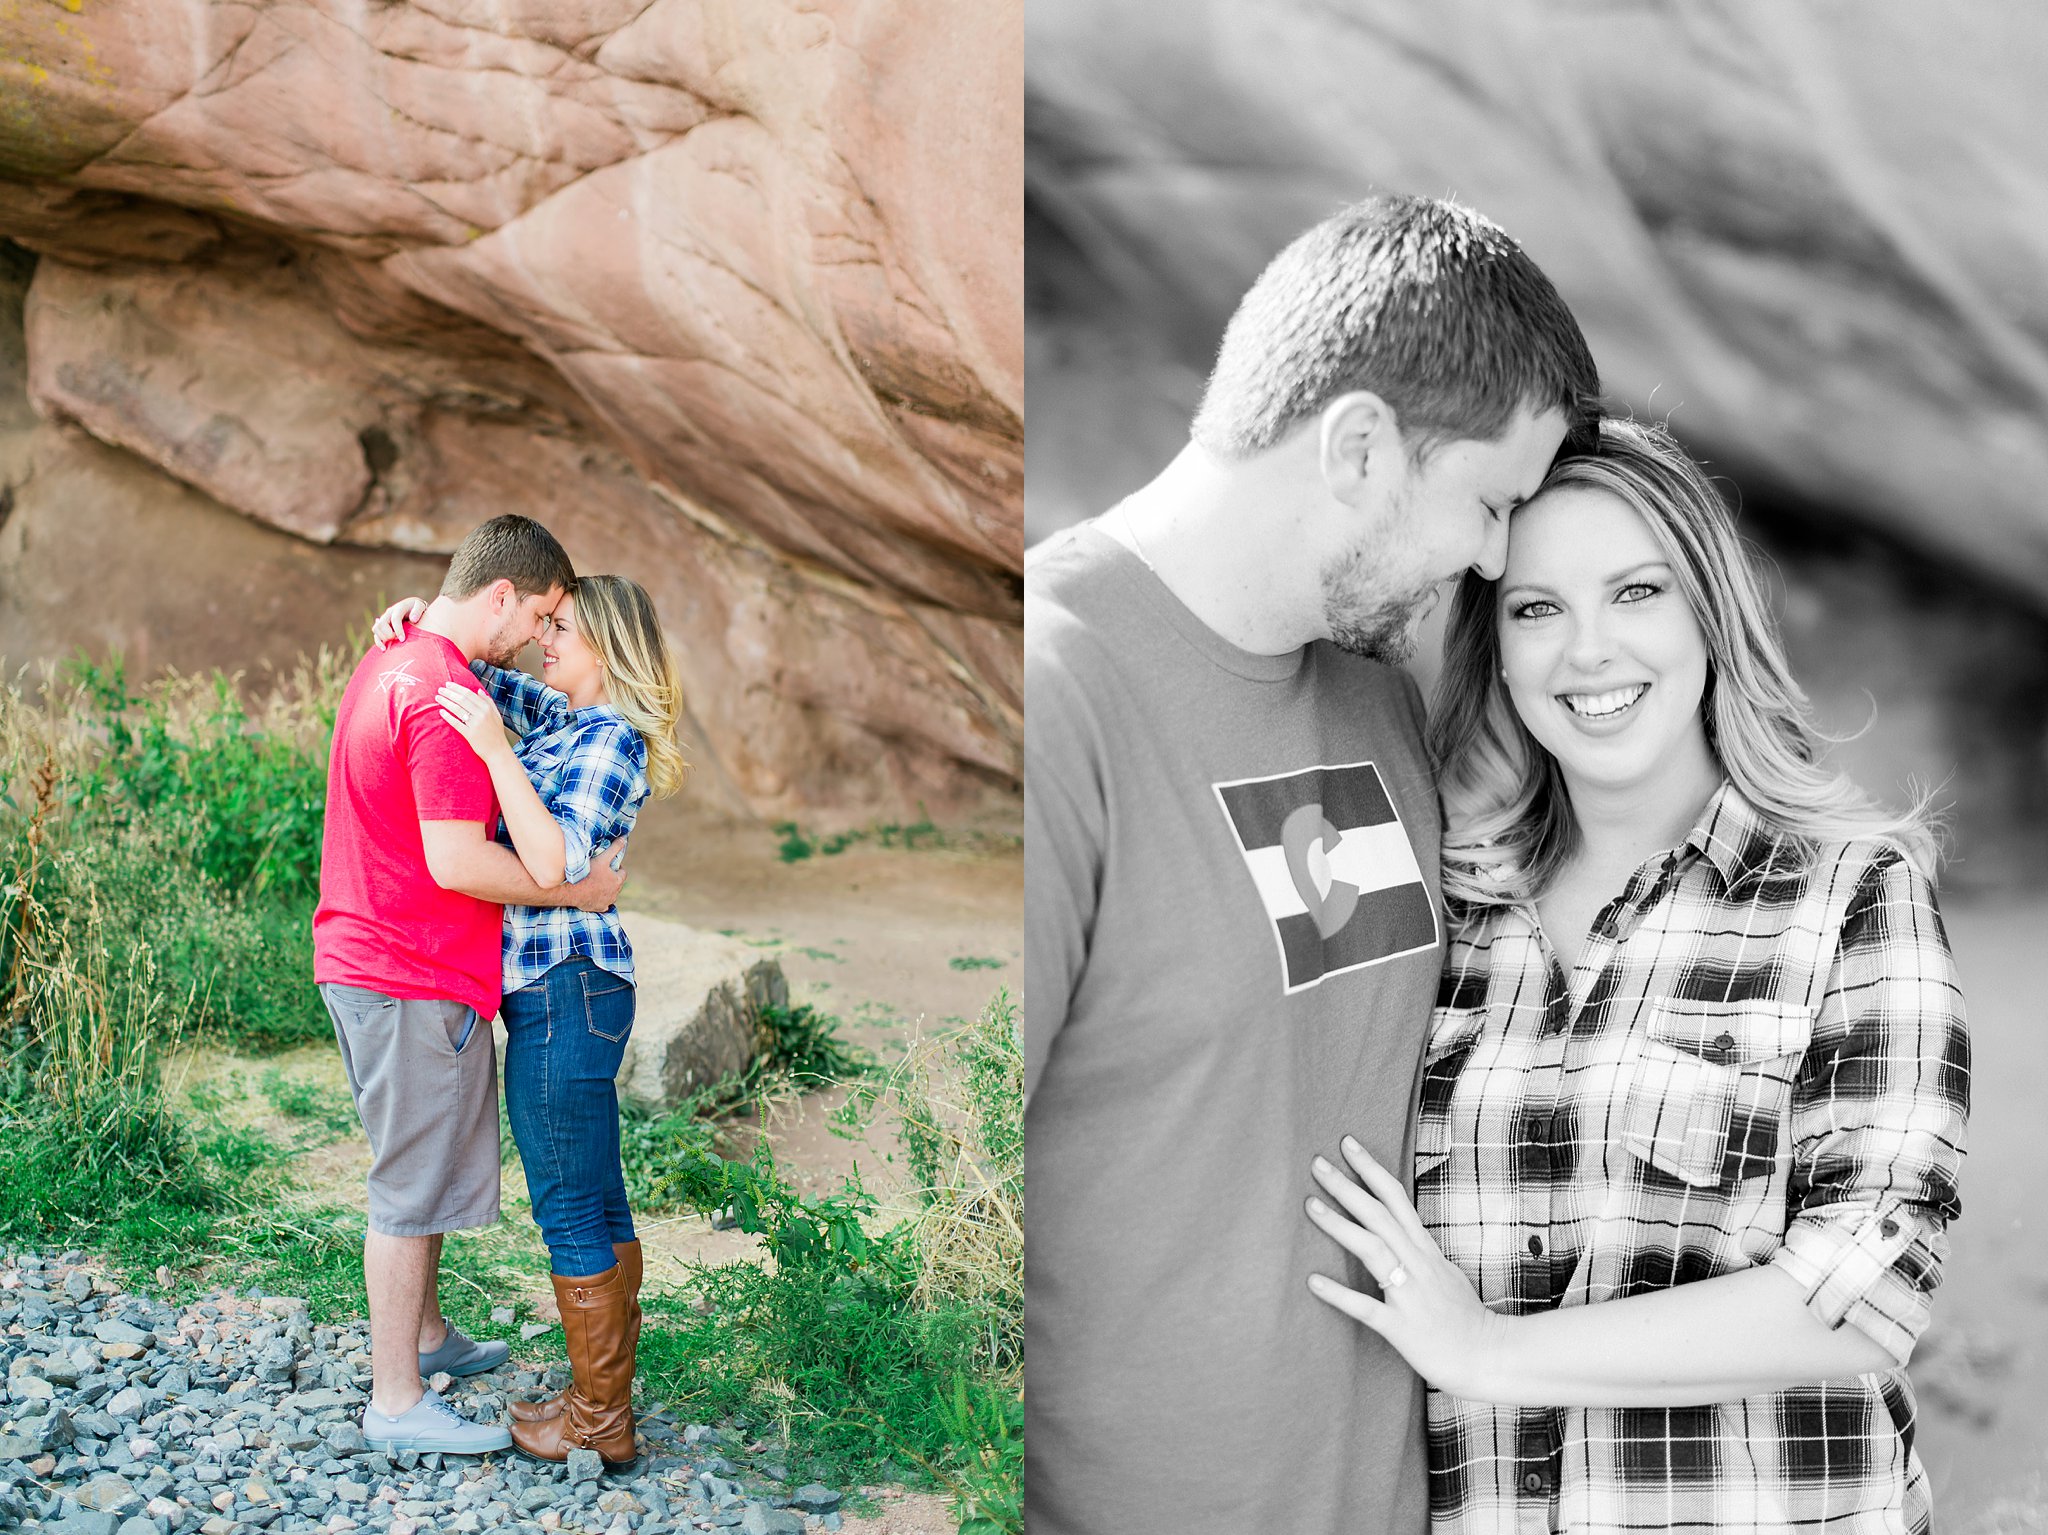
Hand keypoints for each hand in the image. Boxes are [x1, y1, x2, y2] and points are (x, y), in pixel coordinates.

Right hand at [373, 596, 427, 647]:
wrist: (411, 606)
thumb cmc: (417, 607)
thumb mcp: (420, 606)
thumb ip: (418, 611)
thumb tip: (413, 619)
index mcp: (399, 608)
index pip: (395, 619)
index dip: (398, 630)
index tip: (402, 639)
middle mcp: (389, 613)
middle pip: (382, 624)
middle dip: (389, 635)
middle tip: (398, 641)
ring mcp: (384, 619)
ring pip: (376, 628)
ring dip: (382, 638)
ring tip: (392, 645)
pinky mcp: (382, 625)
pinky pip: (376, 633)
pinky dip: (378, 641)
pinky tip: (384, 649)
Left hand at [435, 682, 511, 761]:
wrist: (498, 751)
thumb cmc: (497, 733)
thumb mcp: (497, 715)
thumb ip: (489, 702)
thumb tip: (479, 691)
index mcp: (487, 708)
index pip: (469, 694)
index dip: (457, 688)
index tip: (448, 684)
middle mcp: (481, 714)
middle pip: (462, 700)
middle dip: (449, 693)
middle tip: (440, 689)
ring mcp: (475, 725)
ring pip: (457, 709)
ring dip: (446, 702)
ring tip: (438, 698)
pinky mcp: (470, 735)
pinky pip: (456, 723)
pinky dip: (448, 717)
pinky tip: (441, 712)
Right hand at [566, 838, 627, 910]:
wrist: (570, 890)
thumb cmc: (587, 873)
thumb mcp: (602, 858)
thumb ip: (615, 848)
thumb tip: (624, 839)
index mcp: (618, 881)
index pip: (622, 872)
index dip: (615, 867)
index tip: (607, 864)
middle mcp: (615, 893)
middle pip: (616, 883)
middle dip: (611, 877)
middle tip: (600, 872)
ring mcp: (607, 902)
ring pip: (610, 894)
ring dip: (606, 888)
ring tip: (595, 882)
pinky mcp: (599, 908)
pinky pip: (603, 904)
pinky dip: (599, 899)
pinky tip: (593, 894)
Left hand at [1305, 1136, 1502, 1397]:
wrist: (1492, 1358)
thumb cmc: (1467, 1319)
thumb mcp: (1446, 1274)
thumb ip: (1421, 1254)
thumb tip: (1401, 1236)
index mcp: (1426, 1252)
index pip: (1397, 1200)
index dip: (1371, 1169)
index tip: (1347, 1143)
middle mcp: (1418, 1265)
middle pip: (1380, 1216)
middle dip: (1348, 1186)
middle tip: (1317, 1162)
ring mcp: (1410, 1295)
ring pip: (1373, 1250)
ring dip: (1340, 1226)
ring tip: (1310, 1204)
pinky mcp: (1402, 1327)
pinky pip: (1367, 1308)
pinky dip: (1339, 1294)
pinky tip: (1313, 1282)